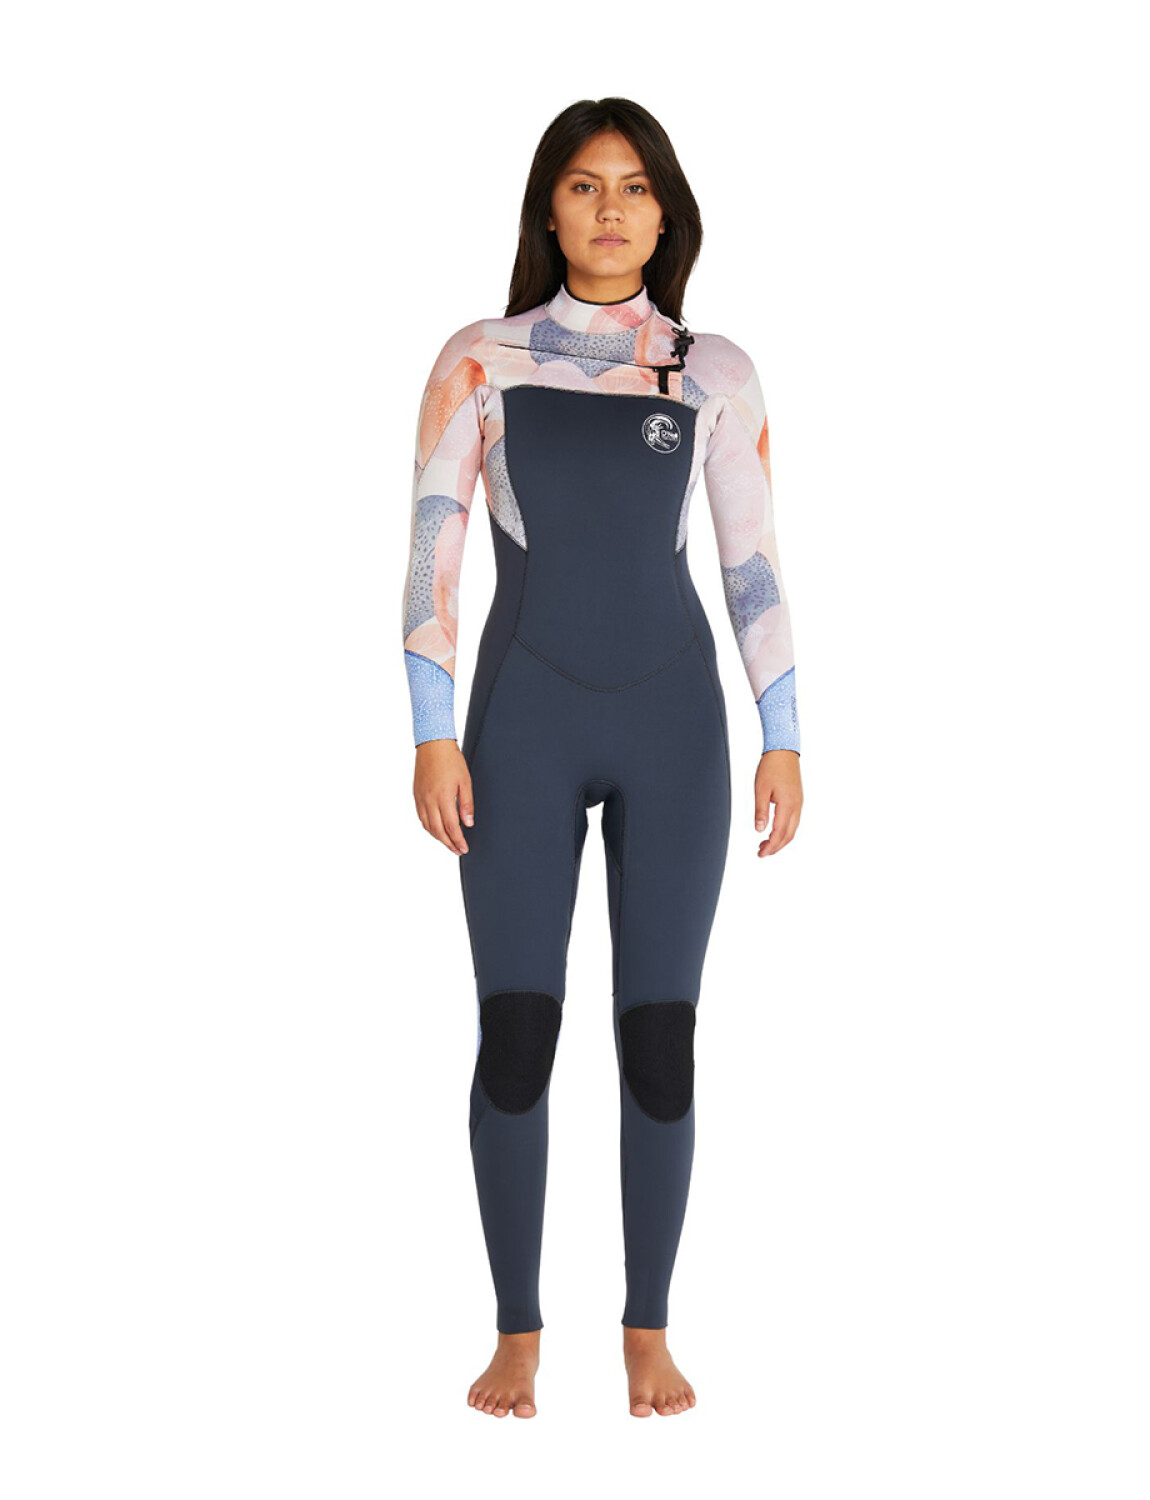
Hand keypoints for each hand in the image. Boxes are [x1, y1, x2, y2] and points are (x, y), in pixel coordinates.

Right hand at [412, 739, 474, 854]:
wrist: (433, 745)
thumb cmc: (451, 760)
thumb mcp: (465, 781)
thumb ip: (466, 804)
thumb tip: (468, 824)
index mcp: (443, 797)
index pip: (451, 827)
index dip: (458, 840)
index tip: (464, 848)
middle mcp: (429, 800)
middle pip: (438, 831)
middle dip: (449, 844)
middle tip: (458, 850)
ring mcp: (421, 799)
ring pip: (428, 826)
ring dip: (439, 838)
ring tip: (449, 843)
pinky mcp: (416, 795)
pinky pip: (421, 817)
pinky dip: (429, 827)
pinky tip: (437, 829)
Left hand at [754, 750, 801, 856]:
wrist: (783, 750)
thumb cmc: (771, 767)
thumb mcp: (760, 789)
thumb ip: (760, 811)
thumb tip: (759, 830)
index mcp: (788, 805)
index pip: (780, 833)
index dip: (771, 846)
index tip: (761, 853)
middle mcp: (796, 806)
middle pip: (789, 835)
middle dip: (776, 847)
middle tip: (761, 852)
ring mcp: (799, 803)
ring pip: (792, 829)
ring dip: (780, 840)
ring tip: (765, 844)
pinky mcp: (797, 799)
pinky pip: (794, 821)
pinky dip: (785, 830)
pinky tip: (774, 830)